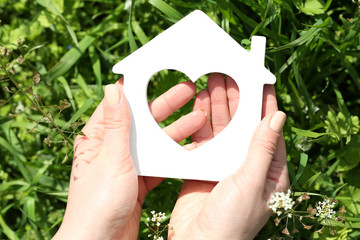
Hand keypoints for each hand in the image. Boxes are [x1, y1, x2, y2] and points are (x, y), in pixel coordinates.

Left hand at [53, 78, 206, 239]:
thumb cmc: (98, 203)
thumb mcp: (111, 158)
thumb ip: (116, 124)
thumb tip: (114, 88)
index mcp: (99, 137)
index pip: (120, 103)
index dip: (140, 87)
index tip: (159, 72)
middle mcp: (113, 147)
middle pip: (143, 119)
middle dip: (167, 105)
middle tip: (189, 91)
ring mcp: (128, 163)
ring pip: (155, 139)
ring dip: (176, 129)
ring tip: (199, 117)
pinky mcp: (139, 179)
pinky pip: (160, 159)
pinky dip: (176, 152)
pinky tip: (193, 146)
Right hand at [169, 73, 288, 238]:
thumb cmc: (232, 222)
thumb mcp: (252, 183)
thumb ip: (262, 149)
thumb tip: (277, 117)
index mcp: (268, 169)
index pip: (268, 128)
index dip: (264, 102)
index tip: (259, 78)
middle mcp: (246, 162)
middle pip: (243, 123)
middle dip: (237, 97)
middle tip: (229, 72)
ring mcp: (223, 163)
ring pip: (222, 127)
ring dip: (218, 104)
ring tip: (213, 79)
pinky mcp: (202, 165)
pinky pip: (202, 137)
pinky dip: (200, 120)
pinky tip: (198, 103)